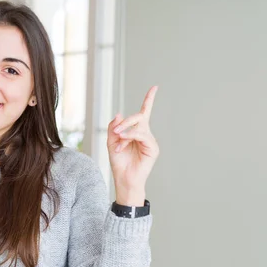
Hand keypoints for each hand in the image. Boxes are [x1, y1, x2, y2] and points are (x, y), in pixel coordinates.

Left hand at [107, 86, 159, 205]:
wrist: (124, 179)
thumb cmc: (119, 163)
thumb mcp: (111, 142)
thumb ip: (114, 128)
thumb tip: (119, 114)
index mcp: (136, 132)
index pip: (144, 113)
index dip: (149, 100)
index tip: (155, 87)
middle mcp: (145, 134)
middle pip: (139, 117)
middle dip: (126, 122)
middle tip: (115, 133)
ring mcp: (150, 141)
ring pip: (139, 125)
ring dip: (125, 132)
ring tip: (118, 142)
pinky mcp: (153, 148)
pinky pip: (141, 135)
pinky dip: (130, 137)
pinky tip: (122, 144)